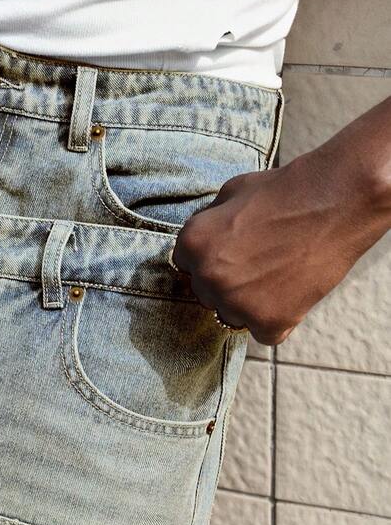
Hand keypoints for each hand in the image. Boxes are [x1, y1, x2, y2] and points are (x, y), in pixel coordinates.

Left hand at [171, 145, 388, 345]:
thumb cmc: (286, 191)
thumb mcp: (232, 193)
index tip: (234, 251)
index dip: (211, 258)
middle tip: (261, 261)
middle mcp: (208, 276)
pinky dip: (278, 319)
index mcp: (192, 243)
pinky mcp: (267, 322)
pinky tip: (293, 292)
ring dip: (249, 303)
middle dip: (227, 281)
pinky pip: (264, 333)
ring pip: (231, 315)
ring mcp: (236, 303)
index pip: (185, 265)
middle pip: (206, 293)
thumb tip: (198, 244)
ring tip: (278, 274)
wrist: (338, 200)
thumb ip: (208, 223)